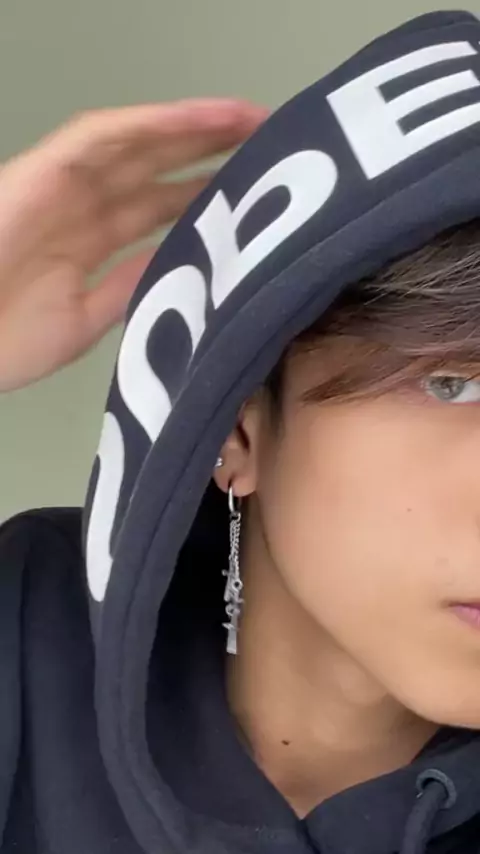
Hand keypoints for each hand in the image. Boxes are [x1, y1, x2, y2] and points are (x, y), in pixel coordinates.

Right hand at [0, 99, 266, 391]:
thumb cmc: (2, 338)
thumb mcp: (82, 320)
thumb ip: (126, 287)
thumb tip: (180, 265)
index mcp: (89, 245)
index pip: (156, 210)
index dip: (203, 197)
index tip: (254, 195)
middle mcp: (80, 208)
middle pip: (154, 171)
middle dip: (209, 156)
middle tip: (269, 147)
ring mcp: (61, 186)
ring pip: (136, 144)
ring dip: (192, 128)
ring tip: (250, 120)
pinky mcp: (43, 171)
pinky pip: (100, 136)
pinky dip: (150, 124)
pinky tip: (198, 118)